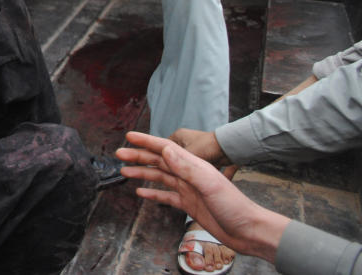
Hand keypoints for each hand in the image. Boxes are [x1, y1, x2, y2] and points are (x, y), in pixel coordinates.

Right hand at [117, 131, 289, 264]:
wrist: (249, 231)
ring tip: (125, 171)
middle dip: (139, 156)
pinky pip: (166, 196)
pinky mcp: (189, 204)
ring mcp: (188, 189)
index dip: (146, 142)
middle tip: (119, 153)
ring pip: (160, 177)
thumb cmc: (235, 206)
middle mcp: (189, 174)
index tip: (129, 136)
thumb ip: (188, 167)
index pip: (165, 149)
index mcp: (193, 165)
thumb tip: (166, 150)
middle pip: (159, 161)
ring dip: (142, 173)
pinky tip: (141, 193)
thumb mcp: (210, 183)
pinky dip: (153, 194)